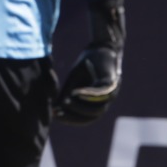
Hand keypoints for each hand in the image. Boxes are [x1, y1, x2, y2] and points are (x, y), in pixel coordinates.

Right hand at [54, 0, 123, 124]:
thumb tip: (54, 109)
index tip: (55, 116)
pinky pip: (101, 93)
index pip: (84, 118)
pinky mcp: (112, 83)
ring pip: (98, 109)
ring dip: (80, 107)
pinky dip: (88, 95)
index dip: (70, 119)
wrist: (101, 47)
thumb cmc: (87, 65)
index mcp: (96, 103)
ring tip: (66, 102)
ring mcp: (110, 93)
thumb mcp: (73, 80)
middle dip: (73, 116)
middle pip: (92, 117)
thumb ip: (66, 94)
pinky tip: (76, 93)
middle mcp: (105, 101)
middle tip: (58, 112)